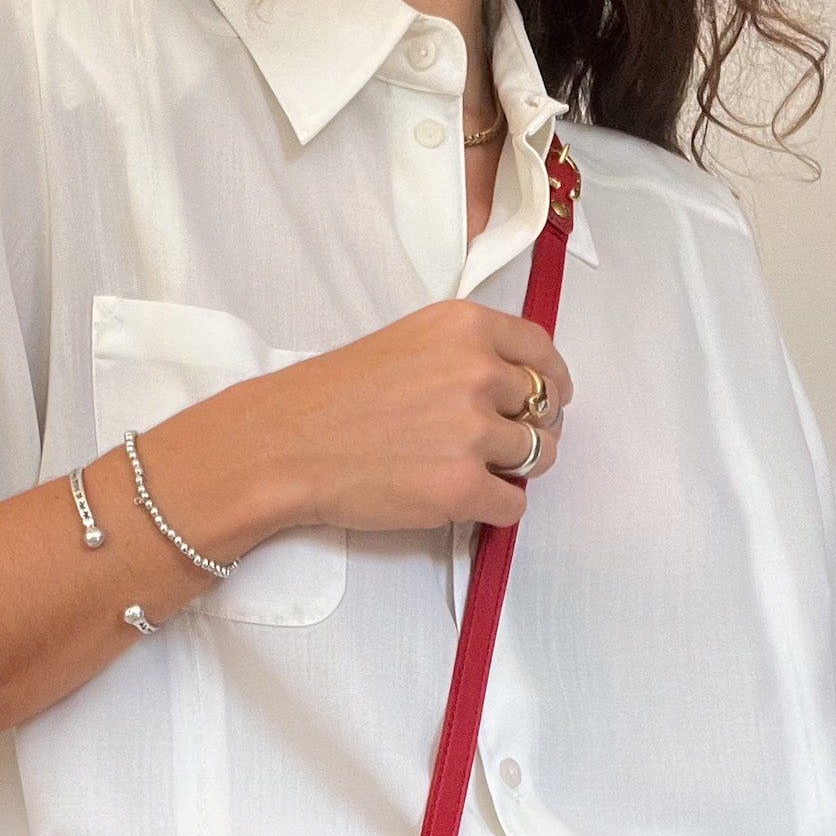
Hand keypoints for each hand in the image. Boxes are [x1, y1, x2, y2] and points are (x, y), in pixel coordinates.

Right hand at [165, 297, 572, 540]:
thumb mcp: (406, 343)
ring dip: (515, 468)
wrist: (284, 446)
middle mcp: (478, 372)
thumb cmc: (331, 399)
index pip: (541, 351)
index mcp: (465, 327)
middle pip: (545, 407)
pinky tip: (463, 500)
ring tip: (472, 472)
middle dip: (531, 428)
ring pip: (538, 456)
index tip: (551, 397)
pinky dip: (497, 507)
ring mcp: (474, 432)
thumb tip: (515, 389)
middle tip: (497, 444)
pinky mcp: (463, 487)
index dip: (552, 380)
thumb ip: (464, 354)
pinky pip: (514, 504)